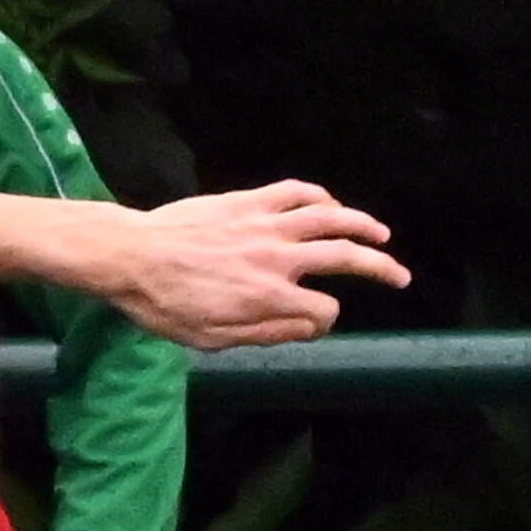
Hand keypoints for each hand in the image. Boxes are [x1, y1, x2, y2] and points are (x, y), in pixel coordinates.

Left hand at [109, 182, 408, 350]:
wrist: (129, 255)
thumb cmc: (162, 304)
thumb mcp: (209, 338)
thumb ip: (264, 333)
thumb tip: (308, 327)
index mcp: (269, 297)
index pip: (323, 310)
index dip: (323, 321)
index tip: (312, 323)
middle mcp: (277, 258)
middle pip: (346, 258)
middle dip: (381, 269)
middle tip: (401, 276)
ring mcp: (265, 225)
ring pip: (331, 217)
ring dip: (363, 225)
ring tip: (382, 234)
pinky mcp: (248, 201)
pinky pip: (295, 192)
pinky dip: (319, 197)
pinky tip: (328, 206)